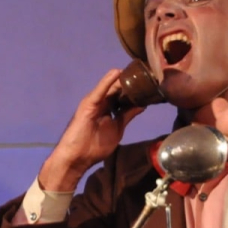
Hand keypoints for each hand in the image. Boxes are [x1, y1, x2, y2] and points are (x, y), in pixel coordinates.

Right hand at [38, 69, 145, 191]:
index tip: (150, 82)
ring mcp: (94, 102)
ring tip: (136, 69)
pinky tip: (116, 73)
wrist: (77, 158)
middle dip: (131, 81)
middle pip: (118, 89)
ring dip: (121, 79)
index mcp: (108, 108)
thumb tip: (142, 105)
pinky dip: (107, 82)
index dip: (135, 89)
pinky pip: (99, 92)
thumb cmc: (94, 147)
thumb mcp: (117, 129)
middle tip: (147, 73)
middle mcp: (101, 102)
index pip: (123, 95)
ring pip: (110, 88)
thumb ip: (127, 115)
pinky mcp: (88, 104)